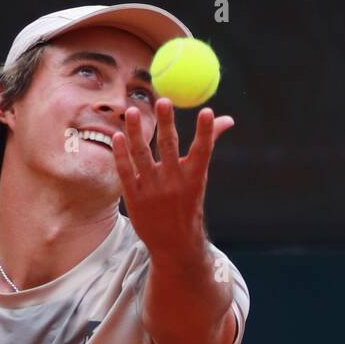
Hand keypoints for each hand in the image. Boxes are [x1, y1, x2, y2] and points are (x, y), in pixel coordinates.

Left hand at [110, 97, 233, 259]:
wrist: (173, 243)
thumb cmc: (187, 202)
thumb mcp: (199, 176)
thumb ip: (208, 143)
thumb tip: (227, 119)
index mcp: (194, 177)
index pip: (202, 150)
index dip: (205, 131)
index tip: (206, 111)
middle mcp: (174, 183)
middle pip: (169, 147)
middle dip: (167, 123)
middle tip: (163, 100)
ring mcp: (153, 191)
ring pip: (142, 155)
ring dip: (136, 133)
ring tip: (132, 111)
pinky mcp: (134, 198)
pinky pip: (126, 171)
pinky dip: (121, 154)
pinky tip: (118, 136)